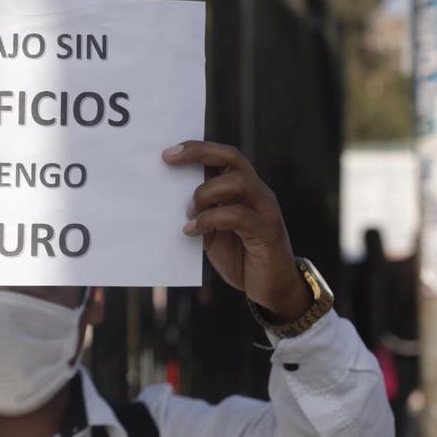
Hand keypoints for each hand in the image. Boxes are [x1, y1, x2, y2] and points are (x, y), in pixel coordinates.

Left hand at [162, 141, 311, 322]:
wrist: (270, 288)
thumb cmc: (240, 256)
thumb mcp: (212, 232)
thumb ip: (200, 214)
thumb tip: (167, 201)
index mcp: (244, 189)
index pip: (224, 156)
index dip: (197, 149)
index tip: (167, 152)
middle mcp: (257, 192)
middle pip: (232, 158)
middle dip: (199, 153)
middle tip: (169, 160)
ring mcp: (265, 210)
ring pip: (237, 182)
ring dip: (204, 193)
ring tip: (187, 214)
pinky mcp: (267, 231)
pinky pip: (238, 216)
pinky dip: (210, 220)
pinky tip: (191, 231)